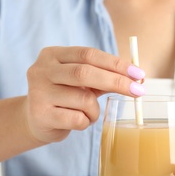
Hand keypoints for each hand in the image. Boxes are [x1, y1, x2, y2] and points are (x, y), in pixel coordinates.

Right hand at [25, 46, 144, 142]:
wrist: (36, 120)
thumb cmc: (65, 97)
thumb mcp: (82, 82)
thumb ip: (104, 75)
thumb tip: (137, 78)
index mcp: (53, 55)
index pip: (89, 54)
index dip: (116, 63)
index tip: (138, 73)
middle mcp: (42, 70)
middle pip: (85, 72)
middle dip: (116, 81)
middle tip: (138, 90)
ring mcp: (38, 93)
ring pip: (84, 99)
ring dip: (96, 109)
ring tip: (89, 113)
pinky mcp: (41, 115)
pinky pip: (78, 119)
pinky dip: (87, 121)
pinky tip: (78, 121)